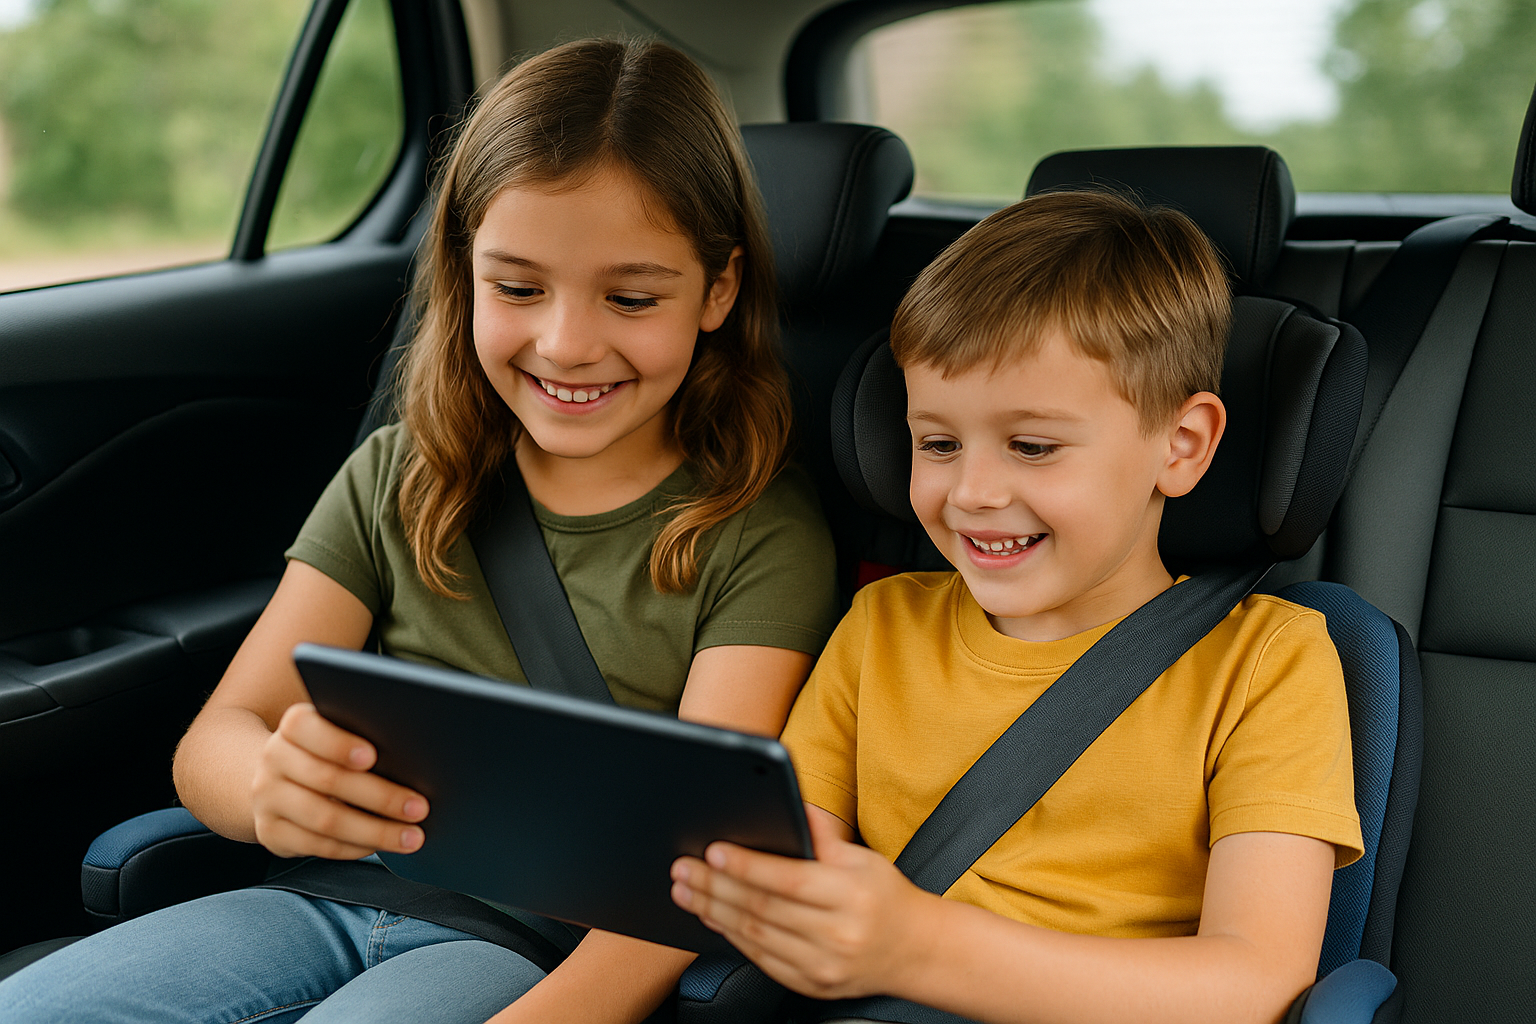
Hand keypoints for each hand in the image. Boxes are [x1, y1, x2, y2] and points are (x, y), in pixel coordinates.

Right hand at [250, 702, 428, 858]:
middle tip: (419, 808)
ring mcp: (268, 799)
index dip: (338, 743)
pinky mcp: (270, 832)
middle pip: (328, 779)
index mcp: (292, 727)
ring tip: (411, 837)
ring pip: (325, 819)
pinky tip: (381, 845)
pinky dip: (355, 848)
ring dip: (375, 831)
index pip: (307, 728)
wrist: (277, 778)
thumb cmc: (326, 752)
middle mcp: (274, 759)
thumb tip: (414, 757)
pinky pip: (318, 845)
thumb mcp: (336, 734)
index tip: (372, 756)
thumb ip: (363, 736)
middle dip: (380, 796)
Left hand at [670, 809, 934, 999]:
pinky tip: (713, 917)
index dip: (746, 866)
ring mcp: (822, 965)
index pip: (788, 879)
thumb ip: (823, 834)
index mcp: (850, 895)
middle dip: (715, 886)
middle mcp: (837, 934)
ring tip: (687, 890)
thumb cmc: (885, 897)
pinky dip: (732, 937)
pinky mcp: (811, 985)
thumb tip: (790, 801)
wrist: (913, 951)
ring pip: (756, 937)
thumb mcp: (863, 859)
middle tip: (683, 868)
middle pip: (763, 909)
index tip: (713, 850)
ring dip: (714, 911)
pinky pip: (762, 960)